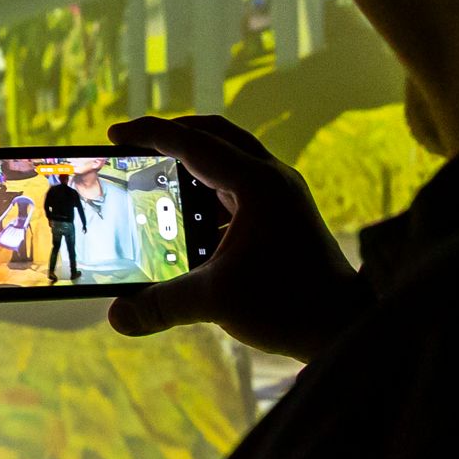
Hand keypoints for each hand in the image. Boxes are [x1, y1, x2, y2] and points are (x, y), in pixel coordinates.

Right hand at [106, 114, 373, 362]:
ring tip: (159, 180)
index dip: (149, 134)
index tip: (114, 134)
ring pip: (230, 160)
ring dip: (194, 165)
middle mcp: (273, 179)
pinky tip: (191, 221)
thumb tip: (117, 316)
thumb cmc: (289, 305)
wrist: (344, 324)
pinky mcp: (286, 215)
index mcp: (257, 184)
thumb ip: (161, 304)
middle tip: (136, 147)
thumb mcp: (215, 301)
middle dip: (173, 137)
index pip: (192, 143)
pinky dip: (211, 191)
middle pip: (215, 136)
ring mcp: (283, 195)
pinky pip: (241, 187)